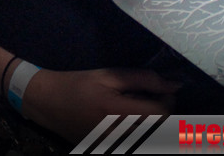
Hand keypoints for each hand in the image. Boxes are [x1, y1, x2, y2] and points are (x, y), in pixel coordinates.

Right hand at [20, 67, 178, 144]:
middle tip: (150, 97)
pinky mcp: (112, 149)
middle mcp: (119, 135)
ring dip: (154, 123)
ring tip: (139, 108)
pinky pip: (138, 141)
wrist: (49, 103)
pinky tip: (132, 120)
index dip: (167, 99)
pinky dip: (142, 131)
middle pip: (160, 129)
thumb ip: (143, 79)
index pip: (161, 114)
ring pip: (151, 138)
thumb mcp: (109, 75)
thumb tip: (174, 85)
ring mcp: (115, 146)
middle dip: (162, 112)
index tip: (159, 89)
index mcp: (117, 113)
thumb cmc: (79, 84)